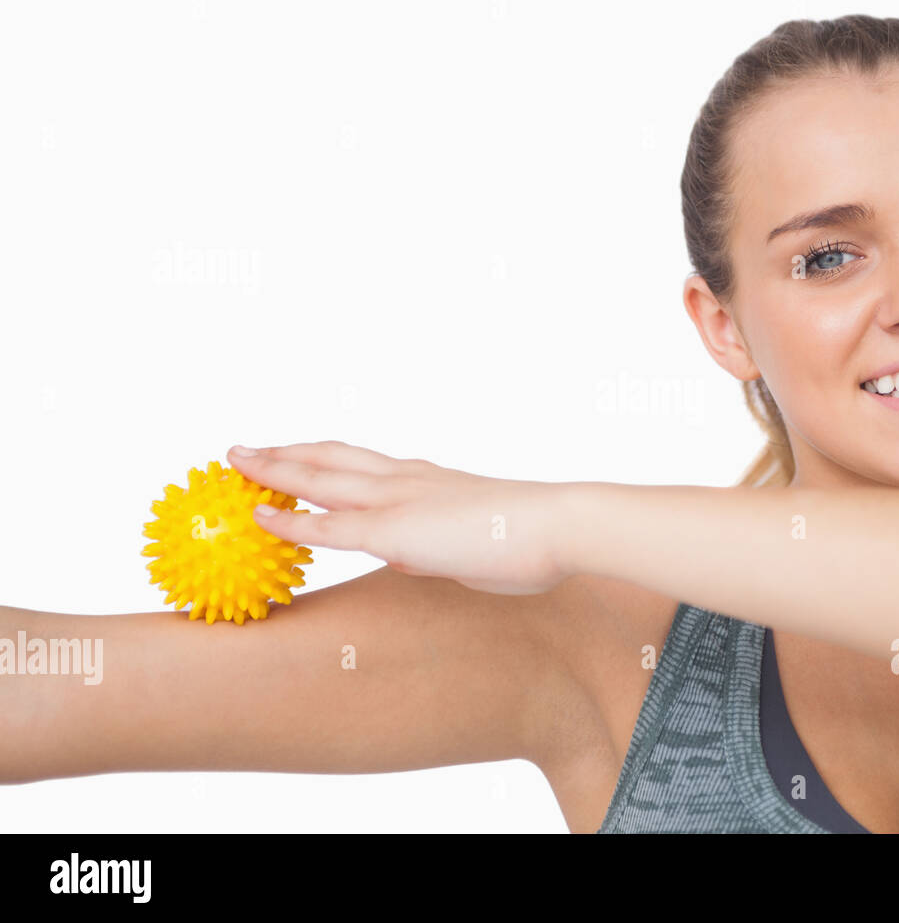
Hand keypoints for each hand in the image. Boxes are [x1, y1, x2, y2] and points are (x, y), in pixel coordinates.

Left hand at [225, 440, 569, 595]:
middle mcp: (404, 479)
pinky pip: (328, 524)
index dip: (322, 458)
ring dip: (273, 468)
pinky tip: (257, 513)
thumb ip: (430, 547)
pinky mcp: (393, 531)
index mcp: (426, 479)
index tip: (293, 455)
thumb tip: (402, 557)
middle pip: (329, 457)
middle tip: (244, 449)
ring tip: (236, 461)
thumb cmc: (527, 539)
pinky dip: (288, 518)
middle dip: (284, 452)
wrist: (555, 525)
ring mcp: (396, 500)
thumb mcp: (469, 543)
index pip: (361, 463)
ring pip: (319, 477)